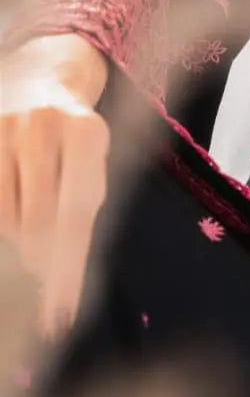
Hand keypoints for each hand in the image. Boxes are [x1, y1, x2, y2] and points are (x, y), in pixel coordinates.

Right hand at [0, 35, 110, 335]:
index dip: (66, 273)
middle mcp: (42, 126)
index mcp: (86, 133)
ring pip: (5, 218)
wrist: (41, 76)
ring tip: (28, 226)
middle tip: (42, 274)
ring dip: (16, 238)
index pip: (74, 218)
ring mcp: (4, 128)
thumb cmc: (76, 136)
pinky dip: (3, 215)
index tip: (59, 320)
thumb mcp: (94, 166)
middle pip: (34, 223)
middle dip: (38, 258)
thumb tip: (61, 291)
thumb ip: (81, 219)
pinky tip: (15, 213)